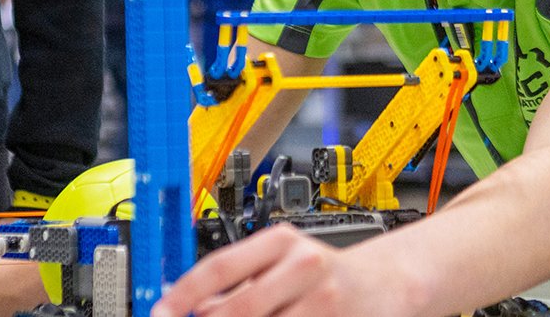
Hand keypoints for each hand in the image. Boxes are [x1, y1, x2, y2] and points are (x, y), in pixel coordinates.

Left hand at [151, 224, 388, 316]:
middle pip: (237, 309)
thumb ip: (241, 281)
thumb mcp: (282, 263)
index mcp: (280, 241)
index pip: (218, 267)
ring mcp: (323, 300)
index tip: (162, 311)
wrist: (387, 283)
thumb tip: (194, 306)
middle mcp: (303, 265)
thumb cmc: (325, 272)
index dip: (182, 294)